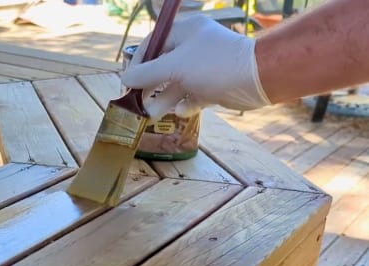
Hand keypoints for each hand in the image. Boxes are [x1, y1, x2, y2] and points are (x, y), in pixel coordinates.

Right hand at [121, 14, 270, 118]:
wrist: (258, 78)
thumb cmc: (214, 65)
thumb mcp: (174, 67)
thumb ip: (147, 74)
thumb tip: (124, 80)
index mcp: (185, 32)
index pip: (152, 44)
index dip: (138, 63)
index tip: (128, 82)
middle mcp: (193, 47)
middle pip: (163, 67)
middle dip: (150, 86)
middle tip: (138, 103)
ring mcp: (204, 67)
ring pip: (177, 84)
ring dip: (164, 99)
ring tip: (152, 115)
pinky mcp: (214, 85)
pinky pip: (193, 95)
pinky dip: (186, 104)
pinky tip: (182, 111)